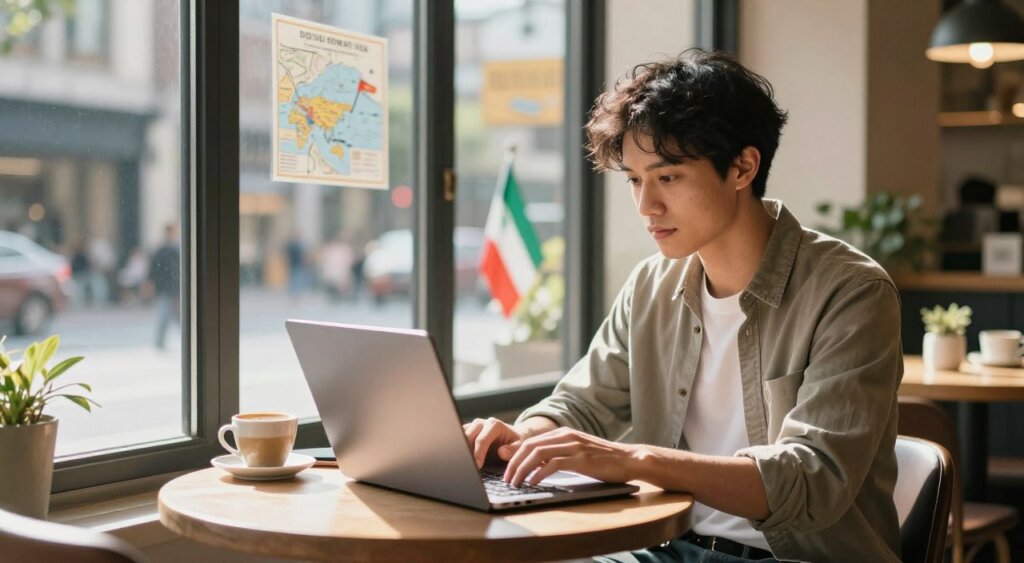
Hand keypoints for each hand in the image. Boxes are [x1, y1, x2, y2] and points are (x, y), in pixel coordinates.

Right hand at [463, 417, 526, 468]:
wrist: (512, 435)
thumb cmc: (515, 442)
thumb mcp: (519, 446)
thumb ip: (512, 450)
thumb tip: (501, 453)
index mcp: (494, 425)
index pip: (482, 439)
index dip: (478, 453)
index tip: (477, 466)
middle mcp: (481, 423)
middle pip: (467, 436)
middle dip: (466, 451)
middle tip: (467, 466)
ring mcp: (472, 426)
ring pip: (460, 436)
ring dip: (459, 449)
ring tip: (462, 463)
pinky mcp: (467, 431)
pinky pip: (458, 438)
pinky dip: (457, 448)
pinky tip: (459, 459)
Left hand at [504, 427, 641, 486]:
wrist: (629, 459)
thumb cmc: (603, 460)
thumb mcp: (576, 453)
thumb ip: (556, 455)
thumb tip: (533, 465)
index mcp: (563, 433)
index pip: (531, 441)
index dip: (515, 454)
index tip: (505, 468)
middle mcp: (566, 436)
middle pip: (530, 446)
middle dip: (514, 463)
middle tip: (506, 478)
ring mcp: (574, 446)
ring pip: (538, 454)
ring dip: (522, 469)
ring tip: (515, 483)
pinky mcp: (581, 458)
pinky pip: (553, 464)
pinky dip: (539, 474)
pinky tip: (533, 483)